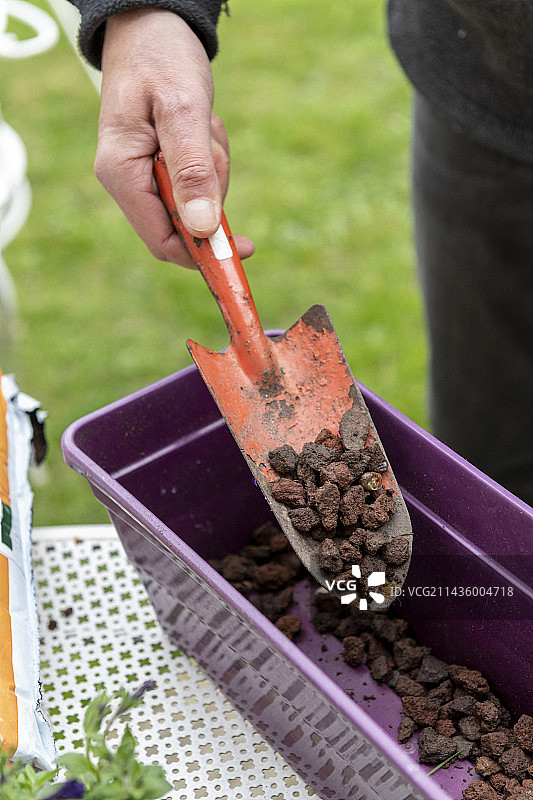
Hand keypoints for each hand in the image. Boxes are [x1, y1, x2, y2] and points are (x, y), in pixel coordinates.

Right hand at [95, 8, 253, 267]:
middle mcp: (127, 181)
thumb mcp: (183, 109)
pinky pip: (198, 181)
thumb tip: (202, 227)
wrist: (152, 25)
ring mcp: (142, 176)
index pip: (163, 242)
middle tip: (211, 142)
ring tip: (203, 124)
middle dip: (211, 193)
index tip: (244, 249)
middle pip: (185, 224)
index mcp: (121, 173)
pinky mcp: (159, 167)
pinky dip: (210, 159)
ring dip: (213, 169)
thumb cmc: (162, 58)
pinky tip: (201, 126)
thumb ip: (192, 169)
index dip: (203, 253)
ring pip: (196, 203)